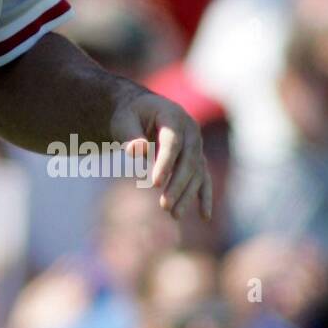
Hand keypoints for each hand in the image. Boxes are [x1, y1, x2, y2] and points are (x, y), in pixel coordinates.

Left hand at [111, 89, 211, 220]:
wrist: (142, 110)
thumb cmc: (129, 115)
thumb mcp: (124, 121)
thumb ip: (130, 136)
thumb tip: (138, 151)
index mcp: (173, 116)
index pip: (173, 143)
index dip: (165, 163)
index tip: (154, 184)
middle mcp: (190, 130)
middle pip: (188, 160)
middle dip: (178, 185)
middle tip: (165, 206)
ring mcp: (196, 144)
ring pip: (197, 172)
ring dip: (187, 194)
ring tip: (174, 214)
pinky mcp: (196, 158)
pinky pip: (203, 178)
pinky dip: (204, 196)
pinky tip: (204, 216)